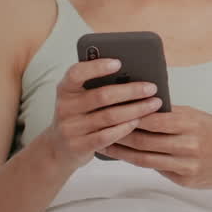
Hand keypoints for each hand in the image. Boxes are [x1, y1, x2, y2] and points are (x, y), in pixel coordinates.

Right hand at [47, 58, 162, 169]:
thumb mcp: (80, 98)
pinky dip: (125, 127)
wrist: (58, 148)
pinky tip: (138, 121)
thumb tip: (133, 75)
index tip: (119, 63)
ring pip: (109, 116)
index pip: (76, 73)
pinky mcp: (79, 146)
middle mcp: (65, 107)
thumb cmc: (78, 116)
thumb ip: (97, 86)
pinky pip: (107, 136)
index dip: (97, 67)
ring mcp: (70, 128)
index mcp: (65, 89)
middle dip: (131, 91)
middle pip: (102, 96)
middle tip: (152, 87)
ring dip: (135, 109)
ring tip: (153, 104)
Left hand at [103, 105, 211, 189]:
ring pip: (145, 158)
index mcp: (191, 124)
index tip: (112, 110)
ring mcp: (186, 164)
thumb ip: (174, 114)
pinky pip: (157, 169)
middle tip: (99, 129)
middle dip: (119, 135)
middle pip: (144, 141)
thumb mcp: (200, 117)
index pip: (152, 120)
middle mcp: (188, 145)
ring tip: (106, 145)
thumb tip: (143, 107)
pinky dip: (140, 161)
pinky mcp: (184, 179)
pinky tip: (128, 156)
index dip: (130, 116)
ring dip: (123, 152)